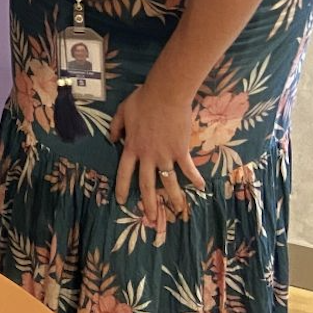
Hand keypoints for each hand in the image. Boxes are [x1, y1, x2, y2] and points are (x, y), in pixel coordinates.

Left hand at [109, 84, 203, 224]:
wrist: (165, 95)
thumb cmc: (143, 100)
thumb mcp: (122, 111)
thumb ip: (116, 127)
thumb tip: (111, 139)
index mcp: (132, 147)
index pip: (124, 172)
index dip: (122, 187)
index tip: (121, 201)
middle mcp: (147, 156)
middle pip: (146, 184)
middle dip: (148, 202)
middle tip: (150, 217)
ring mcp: (165, 155)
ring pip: (168, 182)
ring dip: (173, 198)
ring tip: (177, 211)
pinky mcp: (180, 150)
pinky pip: (188, 168)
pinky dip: (194, 178)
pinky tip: (200, 188)